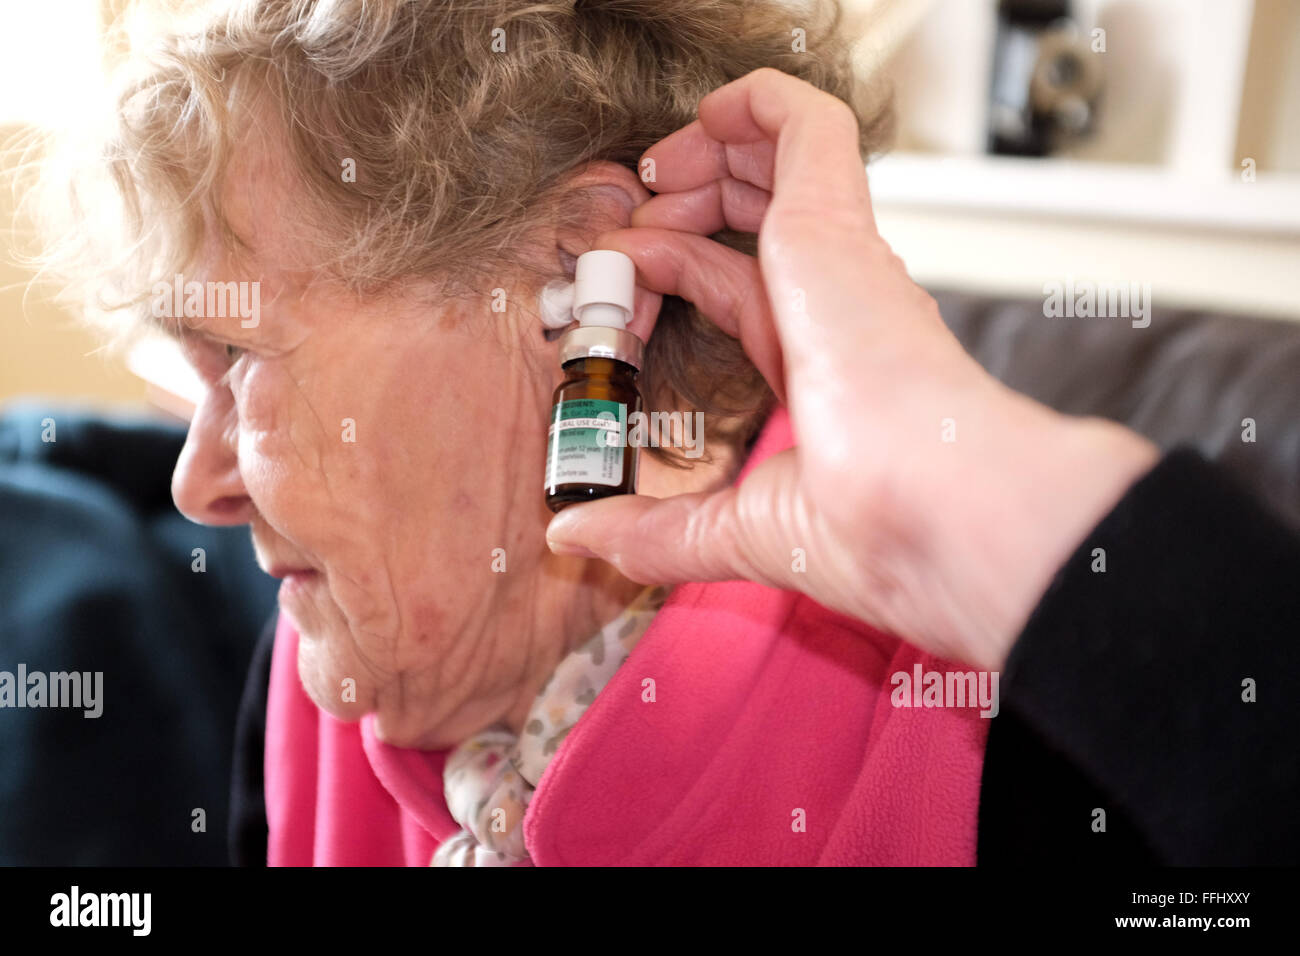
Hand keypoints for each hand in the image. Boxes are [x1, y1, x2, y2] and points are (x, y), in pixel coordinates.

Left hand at [545, 68, 1157, 669]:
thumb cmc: (871, 531)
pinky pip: (805, 122)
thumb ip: (650, 529)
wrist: (928, 513)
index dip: (675, 270)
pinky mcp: (835, 219)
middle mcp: (836, 300)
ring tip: (649, 171)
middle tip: (629, 220)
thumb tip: (576, 535)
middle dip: (684, 203)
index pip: (736, 286)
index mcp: (819, 363)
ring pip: (782, 159)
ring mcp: (840, 256)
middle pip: (757, 216)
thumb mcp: (730, 530)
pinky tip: (706, 113)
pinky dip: (756, 100)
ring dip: (707, 149)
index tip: (619, 287)